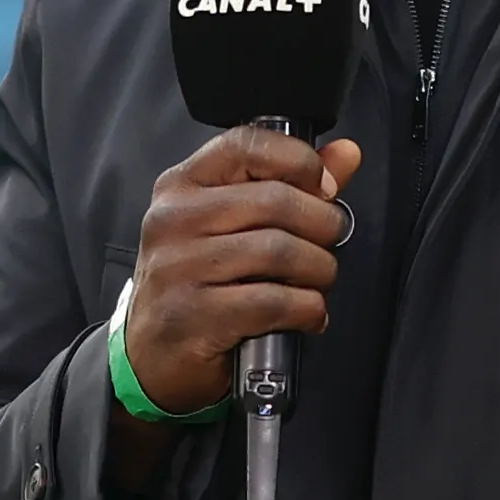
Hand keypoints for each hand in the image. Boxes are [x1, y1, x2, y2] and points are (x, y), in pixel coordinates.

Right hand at [120, 129, 362, 420]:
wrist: (152, 354)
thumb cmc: (199, 283)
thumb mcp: (233, 226)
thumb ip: (291, 184)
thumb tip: (346, 154)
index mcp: (181, 185)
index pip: (246, 145)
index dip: (299, 161)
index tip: (323, 188)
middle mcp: (174, 219)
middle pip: (276, 201)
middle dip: (322, 225)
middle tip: (328, 245)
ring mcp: (178, 267)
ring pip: (280, 251)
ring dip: (318, 270)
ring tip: (317, 282)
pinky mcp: (193, 315)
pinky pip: (273, 302)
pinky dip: (307, 308)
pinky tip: (308, 314)